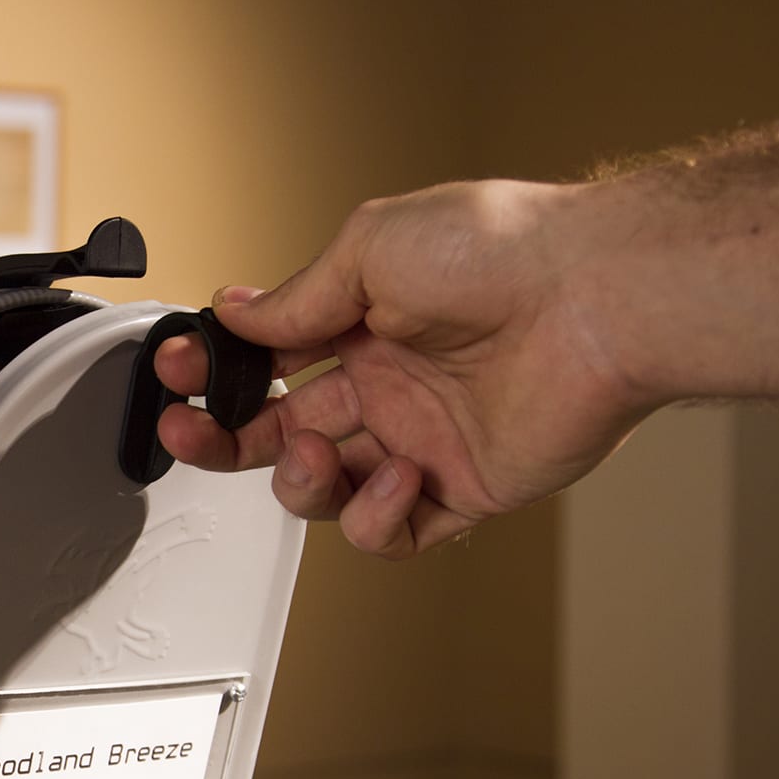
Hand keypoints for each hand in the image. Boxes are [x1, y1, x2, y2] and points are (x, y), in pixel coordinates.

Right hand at [154, 180, 651, 557]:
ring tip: (310, 453)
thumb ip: (296, 297)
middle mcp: (392, 383)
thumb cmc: (504, 252)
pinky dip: (374, 515)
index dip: (218, 372)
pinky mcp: (463, 489)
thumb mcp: (370, 245)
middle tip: (189, 434)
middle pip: (279, 431)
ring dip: (298, 481)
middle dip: (223, 438)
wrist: (597, 299)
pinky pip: (391, 533)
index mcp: (366, 322)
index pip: (269, 360)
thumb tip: (237, 312)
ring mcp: (424, 439)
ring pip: (324, 490)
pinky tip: (394, 476)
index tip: (181, 370)